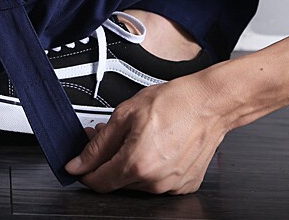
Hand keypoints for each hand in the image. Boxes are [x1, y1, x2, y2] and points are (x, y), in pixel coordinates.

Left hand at [65, 74, 230, 193]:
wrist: (209, 102)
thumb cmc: (175, 103)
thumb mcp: (125, 114)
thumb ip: (98, 144)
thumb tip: (79, 164)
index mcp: (137, 164)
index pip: (98, 183)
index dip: (84, 171)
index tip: (81, 164)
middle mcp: (155, 181)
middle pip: (116, 182)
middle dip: (108, 161)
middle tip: (109, 137)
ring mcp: (172, 186)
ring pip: (137, 183)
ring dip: (130, 163)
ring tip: (137, 136)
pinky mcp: (184, 185)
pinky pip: (157, 181)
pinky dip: (151, 167)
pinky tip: (156, 145)